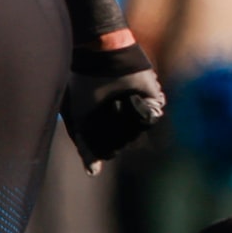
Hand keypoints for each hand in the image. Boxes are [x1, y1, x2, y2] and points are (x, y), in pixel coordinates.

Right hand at [64, 42, 164, 170]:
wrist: (98, 59)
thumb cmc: (82, 85)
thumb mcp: (79, 121)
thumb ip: (86, 148)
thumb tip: (93, 173)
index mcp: (106, 122)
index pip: (109, 147)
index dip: (101, 142)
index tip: (92, 124)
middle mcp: (123, 118)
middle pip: (123, 143)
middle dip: (111, 131)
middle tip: (103, 108)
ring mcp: (138, 109)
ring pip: (136, 133)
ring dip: (122, 121)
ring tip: (114, 101)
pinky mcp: (152, 99)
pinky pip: (149, 118)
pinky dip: (136, 111)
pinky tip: (127, 98)